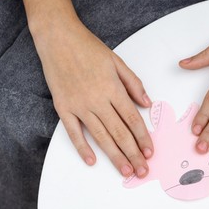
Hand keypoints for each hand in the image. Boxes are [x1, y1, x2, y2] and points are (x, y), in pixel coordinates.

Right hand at [33, 20, 152, 177]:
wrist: (58, 38)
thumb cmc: (88, 47)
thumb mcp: (117, 61)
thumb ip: (134, 84)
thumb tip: (148, 104)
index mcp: (113, 89)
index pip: (133, 119)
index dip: (143, 138)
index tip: (151, 152)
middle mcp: (97, 100)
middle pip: (120, 132)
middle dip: (133, 154)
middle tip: (142, 170)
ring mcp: (79, 105)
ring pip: (101, 136)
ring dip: (115, 156)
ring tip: (125, 171)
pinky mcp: (63, 107)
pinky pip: (74, 132)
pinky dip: (83, 148)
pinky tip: (92, 161)